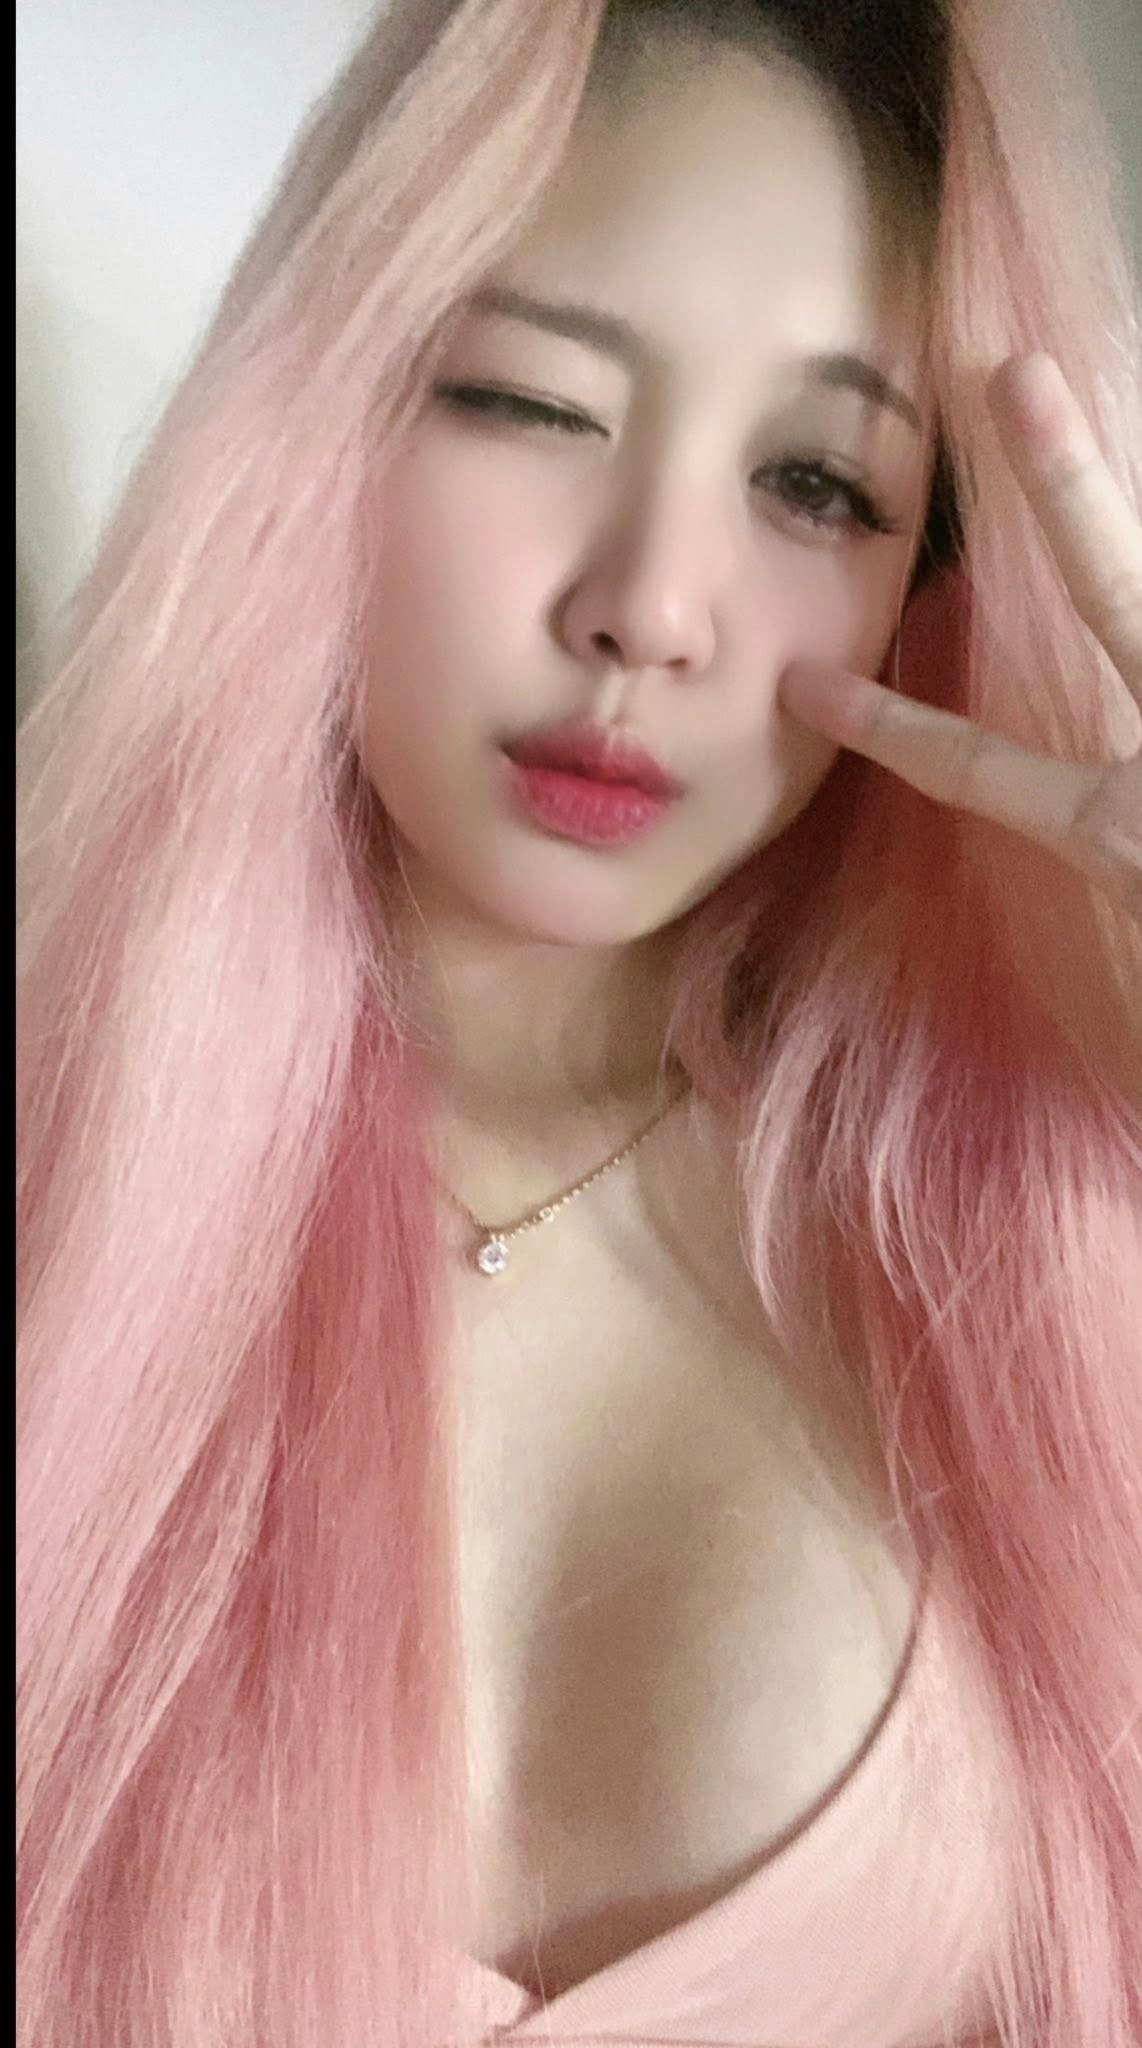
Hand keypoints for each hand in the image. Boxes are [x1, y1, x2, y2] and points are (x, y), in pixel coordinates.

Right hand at [777, 352, 1141, 917]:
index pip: (979, 768)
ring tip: (1083, 426)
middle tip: (1017, 374)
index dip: (891, 725)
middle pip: (1118, 587)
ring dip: (1133, 531)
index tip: (812, 685)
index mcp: (1125, 832)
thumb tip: (1117, 858)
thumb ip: (1132, 926)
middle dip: (1061, 481)